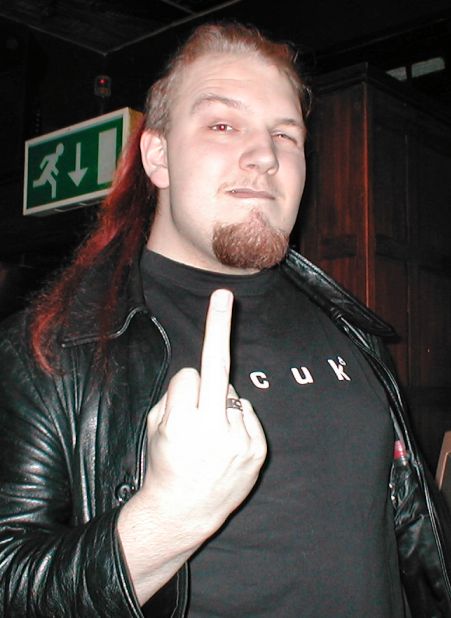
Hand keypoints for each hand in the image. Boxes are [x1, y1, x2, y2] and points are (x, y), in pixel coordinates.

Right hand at [143, 289, 266, 537]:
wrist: (183, 511)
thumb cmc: (163, 464)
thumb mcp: (153, 428)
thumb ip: (175, 397)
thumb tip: (204, 375)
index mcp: (180, 423)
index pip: (188, 374)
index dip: (183, 387)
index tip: (185, 387)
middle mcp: (212, 429)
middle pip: (217, 366)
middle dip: (219, 326)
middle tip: (224, 294)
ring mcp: (238, 440)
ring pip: (233, 393)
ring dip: (221, 404)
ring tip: (211, 437)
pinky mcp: (257, 450)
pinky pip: (247, 414)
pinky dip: (237, 420)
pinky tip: (225, 445)